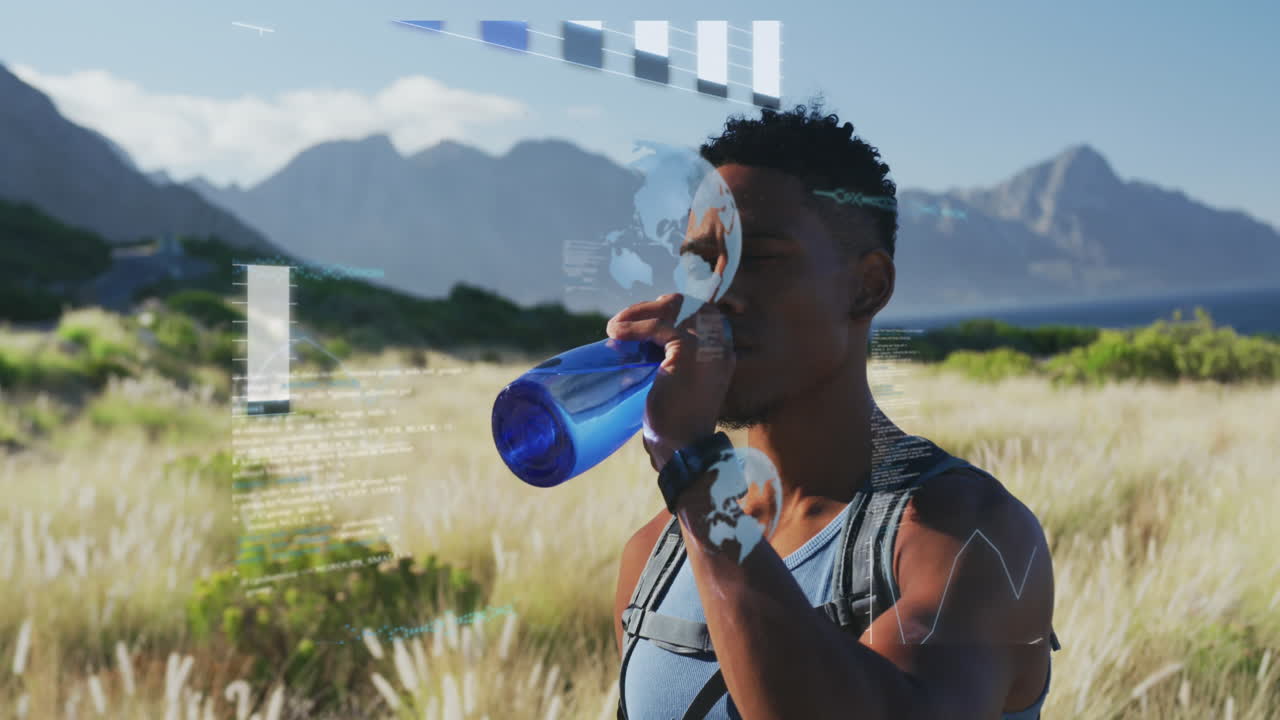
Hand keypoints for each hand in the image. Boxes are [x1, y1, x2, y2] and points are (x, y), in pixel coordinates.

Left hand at [606, 293, 735, 471]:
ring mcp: (708, 345)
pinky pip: (658, 326)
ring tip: (616, 328)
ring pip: (671, 309)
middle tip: (625, 322)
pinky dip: (633, 327)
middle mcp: (719, 344)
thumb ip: (672, 358)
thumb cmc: (676, 423)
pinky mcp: (690, 350)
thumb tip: (640, 338)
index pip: (699, 311)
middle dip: (652, 307)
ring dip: (638, 313)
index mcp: (720, 351)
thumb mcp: (678, 382)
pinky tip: (616, 334)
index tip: (642, 319)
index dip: (669, 310)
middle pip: (687, 303)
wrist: (683, 448)